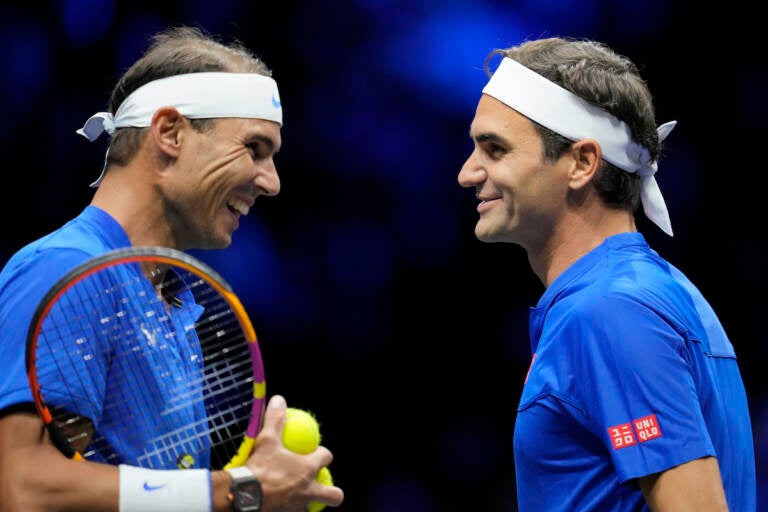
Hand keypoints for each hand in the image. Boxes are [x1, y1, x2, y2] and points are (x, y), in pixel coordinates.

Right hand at [245, 395, 343, 511]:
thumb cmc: (258, 466)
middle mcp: (308, 489)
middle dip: (333, 492)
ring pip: (311, 508)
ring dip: (307, 503)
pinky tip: (281, 507)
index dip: (324, 454)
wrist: (243, 496)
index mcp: (307, 468)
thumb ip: (275, 419)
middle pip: (333, 494)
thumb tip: (279, 399)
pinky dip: (289, 510)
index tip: (317, 452)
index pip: (326, 457)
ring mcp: (298, 506)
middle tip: (325, 488)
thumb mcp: (266, 439)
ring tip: (298, 500)